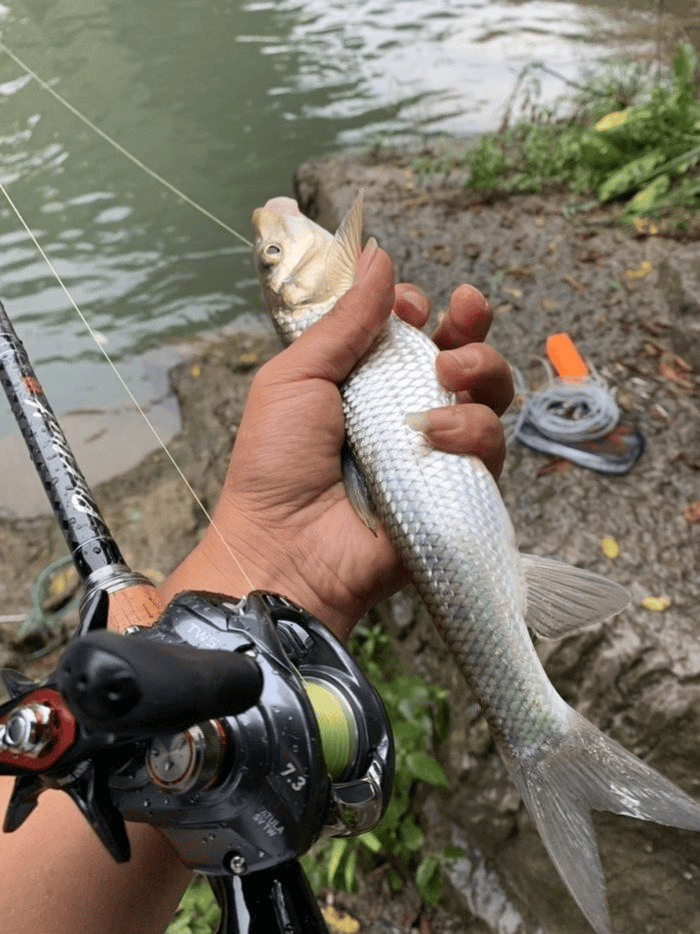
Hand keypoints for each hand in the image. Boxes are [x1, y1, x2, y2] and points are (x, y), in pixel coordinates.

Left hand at [159, 245, 512, 637]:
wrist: (283, 546)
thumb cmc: (275, 461)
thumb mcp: (296, 377)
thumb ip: (344, 322)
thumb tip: (379, 256)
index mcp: (364, 380)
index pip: (412, 332)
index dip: (419, 310)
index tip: (410, 306)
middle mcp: (404, 411)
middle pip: (462, 357)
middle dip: (471, 328)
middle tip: (461, 316)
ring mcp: (433, 452)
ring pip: (488, 398)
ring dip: (480, 372)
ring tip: (448, 377)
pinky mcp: (455, 490)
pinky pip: (489, 451)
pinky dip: (472, 432)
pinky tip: (435, 435)